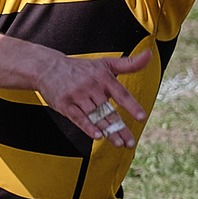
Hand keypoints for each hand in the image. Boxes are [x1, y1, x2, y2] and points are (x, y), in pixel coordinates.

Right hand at [31, 48, 151, 147]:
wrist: (48, 67)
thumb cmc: (81, 68)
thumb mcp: (105, 63)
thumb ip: (129, 64)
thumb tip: (150, 54)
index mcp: (103, 77)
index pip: (120, 94)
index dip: (131, 106)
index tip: (141, 117)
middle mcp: (91, 86)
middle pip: (108, 111)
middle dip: (120, 127)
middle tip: (130, 142)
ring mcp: (77, 96)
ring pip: (95, 117)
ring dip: (108, 131)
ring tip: (119, 143)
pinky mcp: (64, 105)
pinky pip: (78, 118)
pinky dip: (88, 127)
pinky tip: (97, 136)